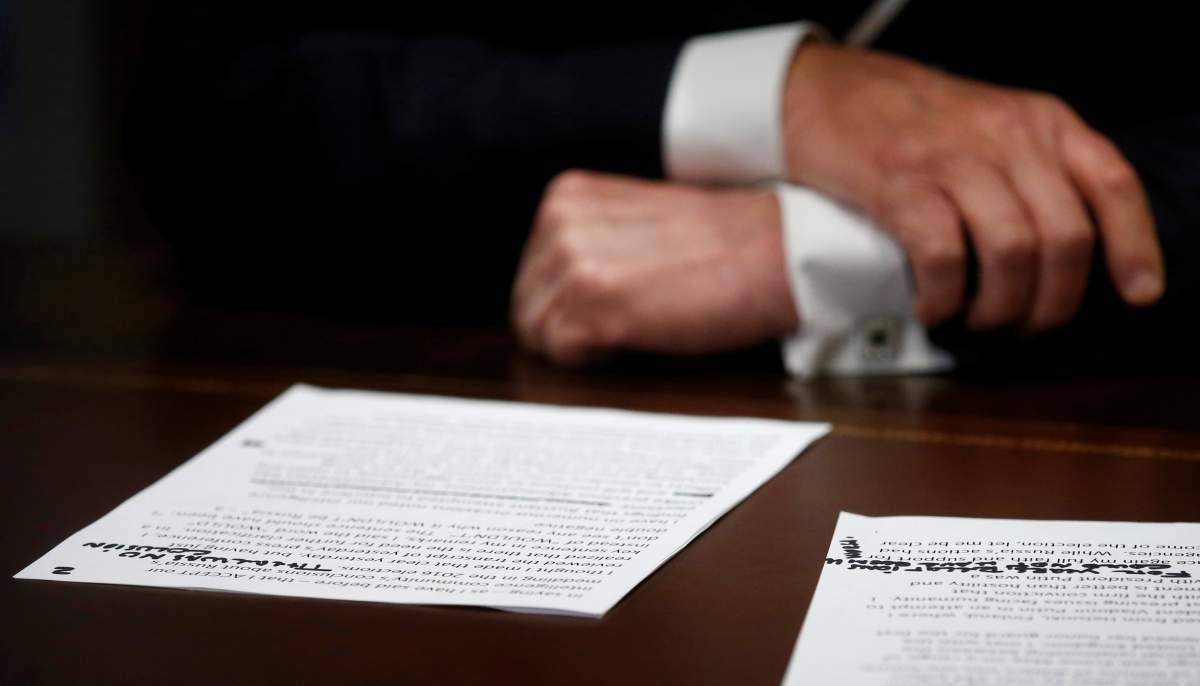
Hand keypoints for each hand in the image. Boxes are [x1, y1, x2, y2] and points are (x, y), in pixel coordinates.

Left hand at [511, 171, 796, 364]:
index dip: (564, 301)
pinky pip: (560, 352)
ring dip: (579, 344)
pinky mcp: (594, 304)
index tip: (608, 304)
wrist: (775, 251)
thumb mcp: (633, 220)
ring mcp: (573, 262)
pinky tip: (633, 340)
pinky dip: (592, 359)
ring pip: (535, 332)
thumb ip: (588, 238)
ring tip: (630, 329)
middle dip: (564, 326)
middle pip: (525, 305)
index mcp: (566, 197)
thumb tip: (553, 287)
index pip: (529, 273)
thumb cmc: (718, 244)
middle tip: (620, 325)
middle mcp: (560, 222)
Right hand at [782, 42, 1164, 330]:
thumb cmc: (909, 119)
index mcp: (1040, 122)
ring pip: (1013, 250)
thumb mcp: (993, 125)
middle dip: (1053, 300)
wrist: (827, 90)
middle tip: (1026, 325)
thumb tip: (1064, 252)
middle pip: (1065, 234)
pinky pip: (942, 255)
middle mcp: (1006, 137)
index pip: (1111, 183)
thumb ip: (1033, 170)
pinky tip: (933, 306)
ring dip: (1000, 305)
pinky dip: (943, 295)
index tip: (1137, 292)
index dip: (1134, 246)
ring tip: (978, 319)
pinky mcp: (899, 184)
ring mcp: (952, 159)